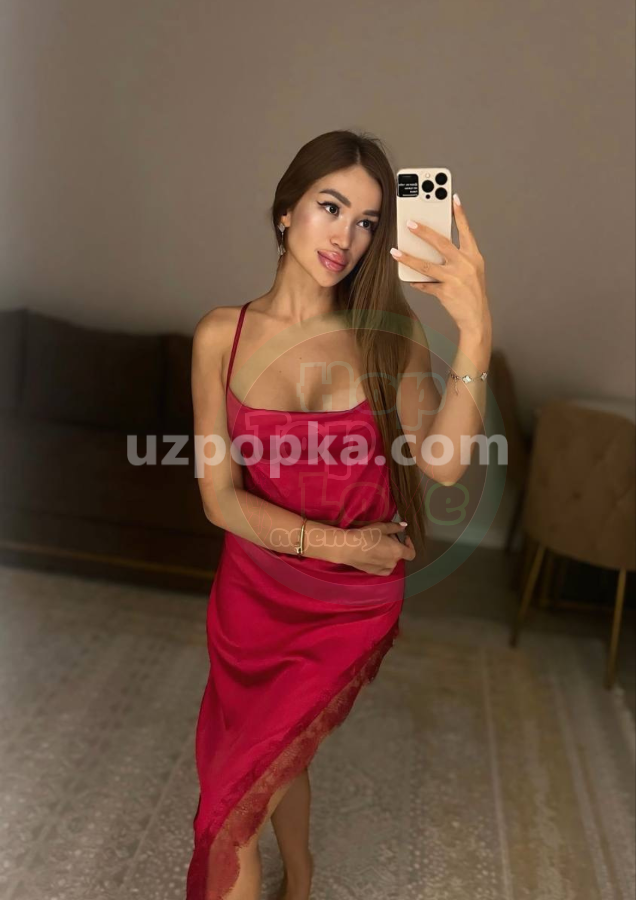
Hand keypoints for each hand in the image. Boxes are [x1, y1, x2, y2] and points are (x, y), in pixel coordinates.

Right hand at [340, 520, 415, 574]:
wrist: (349, 547)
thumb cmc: (367, 535)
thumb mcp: (382, 527)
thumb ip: (395, 527)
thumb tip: (404, 526)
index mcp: (397, 552)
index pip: (411, 553)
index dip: (410, 545)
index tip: (404, 537)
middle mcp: (393, 562)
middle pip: (399, 554)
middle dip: (396, 545)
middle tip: (386, 536)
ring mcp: (383, 568)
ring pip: (391, 562)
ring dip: (389, 554)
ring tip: (379, 546)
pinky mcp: (374, 572)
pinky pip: (384, 569)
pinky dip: (384, 563)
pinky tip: (377, 557)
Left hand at [390, 194, 491, 338]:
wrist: (476, 318)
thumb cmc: (472, 292)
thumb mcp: (471, 271)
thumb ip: (457, 257)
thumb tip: (432, 247)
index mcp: (473, 256)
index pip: (466, 231)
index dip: (459, 214)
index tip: (452, 197)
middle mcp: (465, 265)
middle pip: (442, 243)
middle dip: (424, 231)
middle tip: (409, 222)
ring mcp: (455, 279)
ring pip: (427, 265)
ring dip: (408, 257)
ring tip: (395, 251)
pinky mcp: (446, 292)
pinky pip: (425, 285)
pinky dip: (416, 281)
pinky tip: (407, 277)